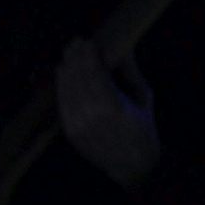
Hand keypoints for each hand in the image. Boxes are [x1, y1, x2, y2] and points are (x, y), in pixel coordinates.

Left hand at [56, 38, 159, 188]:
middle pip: (79, 79)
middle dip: (76, 58)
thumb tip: (121, 47)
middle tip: (74, 42)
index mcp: (114, 107)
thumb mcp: (143, 98)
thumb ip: (130, 72)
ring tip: (68, 54)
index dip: (88, 56)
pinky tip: (63, 73)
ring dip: (67, 69)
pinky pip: (63, 102)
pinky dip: (62, 85)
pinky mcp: (70, 131)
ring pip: (67, 89)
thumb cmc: (142, 128)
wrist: (131, 163)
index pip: (95, 74)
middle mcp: (92, 115)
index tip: (87, 41)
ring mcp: (78, 124)